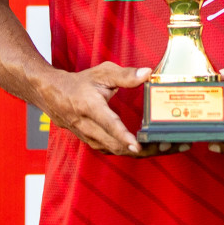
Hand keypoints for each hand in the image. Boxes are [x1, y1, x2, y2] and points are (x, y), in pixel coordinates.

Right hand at [38, 61, 182, 156]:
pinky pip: (118, 151)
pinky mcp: (96, 144)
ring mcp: (91, 139)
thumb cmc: (79, 83)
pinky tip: (155, 147)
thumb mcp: (101, 73)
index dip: (123, 136)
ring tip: (171, 146)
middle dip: (146, 148)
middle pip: (119, 145)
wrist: (53, 96)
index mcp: (90, 107)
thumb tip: (148, 73)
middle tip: (170, 144)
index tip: (137, 145)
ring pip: (120, 152)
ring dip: (145, 152)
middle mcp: (89, 128)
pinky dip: (137, 152)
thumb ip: (125, 74)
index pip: (108, 124)